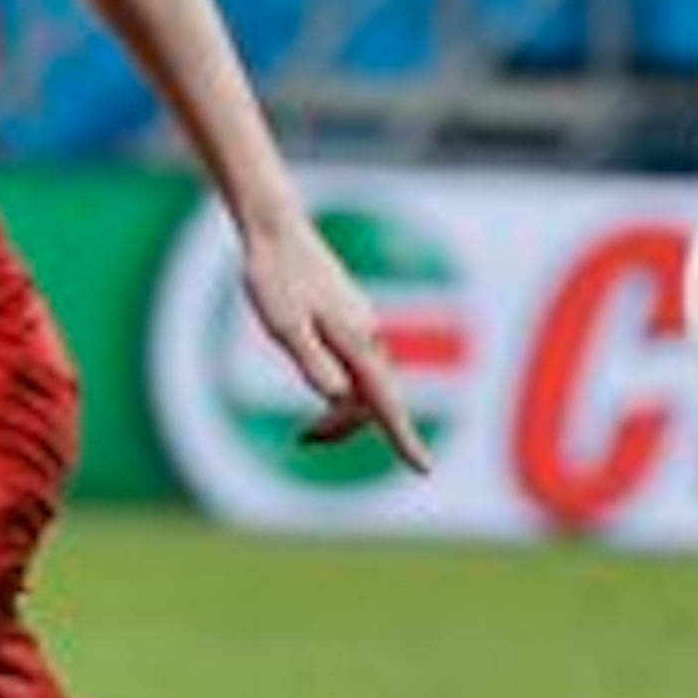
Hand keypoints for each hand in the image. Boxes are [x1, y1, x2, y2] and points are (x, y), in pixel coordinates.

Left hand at [240, 219, 431, 472]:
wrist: (276, 229)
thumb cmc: (273, 276)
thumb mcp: (284, 326)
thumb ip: (311, 360)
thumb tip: (338, 397)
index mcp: (354, 338)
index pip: (385, 400)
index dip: (403, 438)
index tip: (423, 468)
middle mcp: (367, 334)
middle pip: (374, 400)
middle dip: (346, 428)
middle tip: (302, 440)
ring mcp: (362, 326)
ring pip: (366, 385)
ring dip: (341, 413)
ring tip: (303, 433)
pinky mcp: (351, 320)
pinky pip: (359, 369)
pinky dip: (341, 391)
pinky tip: (317, 387)